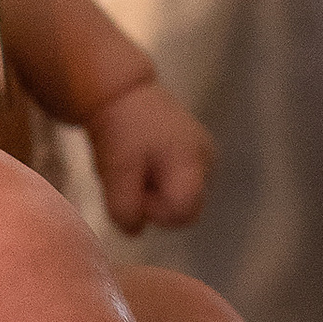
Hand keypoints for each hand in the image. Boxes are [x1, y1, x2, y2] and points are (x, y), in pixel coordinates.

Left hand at [82, 73, 211, 229]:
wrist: (120, 90)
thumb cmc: (120, 129)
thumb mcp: (115, 172)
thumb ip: (125, 208)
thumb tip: (135, 232)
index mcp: (192, 163)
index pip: (183, 214)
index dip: (156, 213)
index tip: (133, 191)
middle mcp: (207, 160)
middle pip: (187, 209)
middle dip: (157, 205)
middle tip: (131, 181)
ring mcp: (205, 153)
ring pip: (184, 196)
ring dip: (157, 192)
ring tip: (136, 167)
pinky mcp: (197, 150)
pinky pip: (181, 181)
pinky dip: (160, 179)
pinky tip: (144, 162)